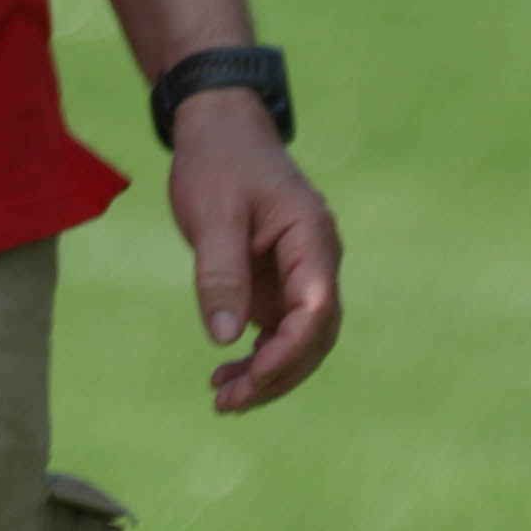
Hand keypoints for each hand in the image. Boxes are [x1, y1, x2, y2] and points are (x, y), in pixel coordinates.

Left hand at [167, 89, 341, 413]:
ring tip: (222, 399)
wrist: (219, 129)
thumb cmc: (219, 161)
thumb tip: (226, 339)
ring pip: (300, 340)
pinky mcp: (278, 282)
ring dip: (268, 374)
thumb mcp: (213, 214)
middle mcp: (315, 260)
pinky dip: (258, 358)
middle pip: (314, 335)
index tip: (253, 377)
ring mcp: (299, 274)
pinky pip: (279, 331)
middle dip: (277, 374)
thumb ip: (220, 273)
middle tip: (227, 402)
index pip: (317, 308)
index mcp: (311, 237)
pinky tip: (227, 377)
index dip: (290, 351)